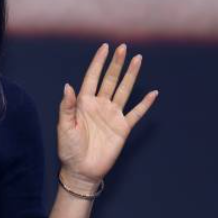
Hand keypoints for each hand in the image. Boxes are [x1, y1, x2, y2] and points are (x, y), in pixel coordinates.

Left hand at [57, 43, 158, 186]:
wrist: (81, 170)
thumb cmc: (69, 149)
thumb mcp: (64, 127)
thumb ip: (66, 106)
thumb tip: (68, 85)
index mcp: (83, 103)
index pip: (92, 77)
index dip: (98, 62)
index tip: (105, 47)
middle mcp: (99, 105)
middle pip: (110, 80)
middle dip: (116, 64)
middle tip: (123, 48)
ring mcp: (112, 115)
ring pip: (124, 91)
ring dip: (131, 76)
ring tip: (138, 60)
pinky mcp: (123, 128)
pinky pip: (136, 113)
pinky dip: (145, 104)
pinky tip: (153, 93)